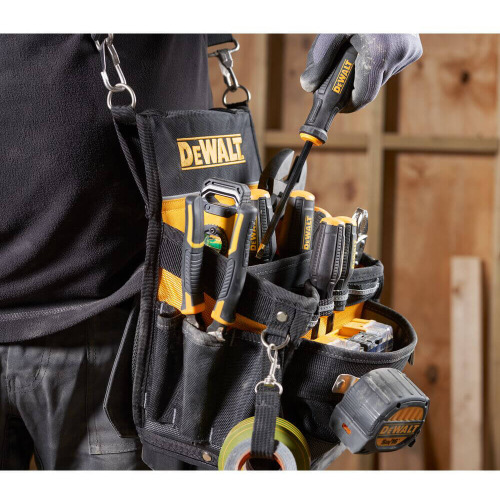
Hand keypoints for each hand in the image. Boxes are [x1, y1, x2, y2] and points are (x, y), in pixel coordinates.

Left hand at [301, 34, 422, 112]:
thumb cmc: (357, 9)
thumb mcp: (334, 30)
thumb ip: (320, 59)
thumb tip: (308, 86)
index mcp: (378, 52)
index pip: (363, 97)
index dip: (348, 105)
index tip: (337, 107)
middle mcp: (397, 55)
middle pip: (371, 89)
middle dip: (355, 86)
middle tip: (341, 77)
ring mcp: (409, 53)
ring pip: (381, 79)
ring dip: (366, 74)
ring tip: (357, 55)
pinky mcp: (414, 51)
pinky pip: (391, 68)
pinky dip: (379, 64)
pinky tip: (373, 48)